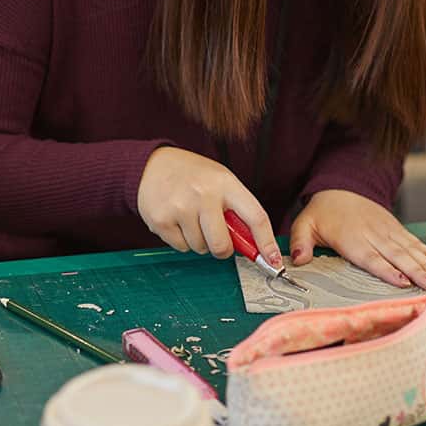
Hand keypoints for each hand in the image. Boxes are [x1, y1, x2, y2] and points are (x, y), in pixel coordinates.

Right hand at [137, 146, 281, 266]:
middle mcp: (204, 194)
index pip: (255, 217)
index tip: (273, 261)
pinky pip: (181, 248)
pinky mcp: (161, 220)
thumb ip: (236, 210)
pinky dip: (182, 240)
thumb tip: (254, 247)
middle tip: (215, 235)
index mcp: (225, 183)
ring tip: (190, 217)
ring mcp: (181, 207)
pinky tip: (177, 220)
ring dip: (199, 241)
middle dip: (222, 249)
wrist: (152, 164)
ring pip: (200, 248)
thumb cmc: (193, 176)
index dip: (266, 242)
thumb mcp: (220, 182)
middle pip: (222, 245)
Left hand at [289, 189, 425, 290]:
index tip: (403, 281)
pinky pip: (413, 240)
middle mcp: (372, 234)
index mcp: (350, 238)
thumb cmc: (322, 213)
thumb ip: (300, 243)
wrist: (340, 187)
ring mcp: (386, 230)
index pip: (370, 257)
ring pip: (409, 249)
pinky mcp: (394, 227)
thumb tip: (297, 261)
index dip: (387, 270)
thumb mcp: (304, 225)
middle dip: (416, 271)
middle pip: (396, 255)